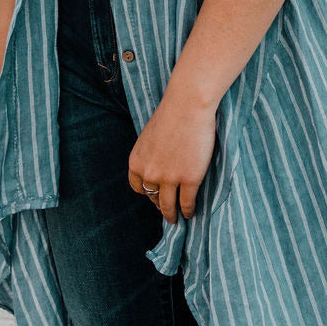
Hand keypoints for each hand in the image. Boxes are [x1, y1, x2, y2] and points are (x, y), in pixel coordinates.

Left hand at [127, 90, 217, 224]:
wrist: (188, 106)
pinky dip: (188, 210)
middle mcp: (149, 174)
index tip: (154, 196)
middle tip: (167, 213)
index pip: (137, 187)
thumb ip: (150, 154)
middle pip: (153, 198)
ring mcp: (169, 179)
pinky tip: (190, 213)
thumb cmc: (171, 115)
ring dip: (173, 215)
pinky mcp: (189, 180)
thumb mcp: (149, 137)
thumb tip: (157, 166)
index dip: (147, 193)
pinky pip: (187, 202)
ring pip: (169, 206)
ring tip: (177, 219)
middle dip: (160, 206)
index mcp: (136, 162)